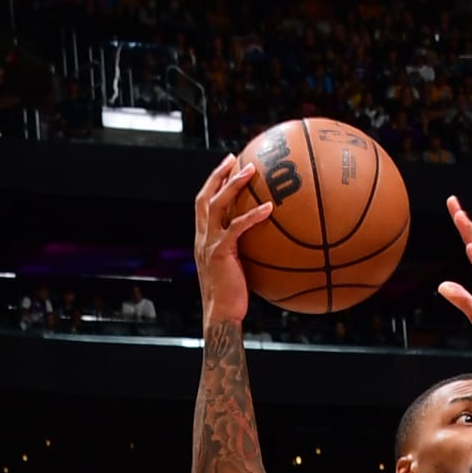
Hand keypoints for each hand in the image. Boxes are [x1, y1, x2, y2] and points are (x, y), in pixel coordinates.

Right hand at [193, 155, 273, 328]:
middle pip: (205, 196)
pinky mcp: (219, 253)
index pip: (203, 204)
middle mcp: (202, 237)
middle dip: (218, 174)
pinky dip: (252, 216)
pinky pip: (237, 228)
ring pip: (217, 205)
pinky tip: (269, 208)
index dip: (212, 183)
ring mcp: (209, 244)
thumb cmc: (232, 297)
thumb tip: (267, 244)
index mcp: (203, 239)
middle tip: (234, 157)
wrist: (220, 315)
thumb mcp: (235, 270)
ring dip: (233, 184)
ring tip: (252, 169)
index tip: (227, 166)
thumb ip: (242, 252)